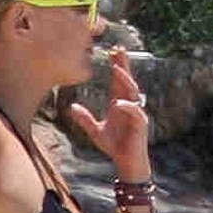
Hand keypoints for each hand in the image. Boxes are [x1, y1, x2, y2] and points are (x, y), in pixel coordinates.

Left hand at [68, 48, 151, 177]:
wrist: (126, 162)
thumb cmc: (115, 146)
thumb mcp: (95, 131)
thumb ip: (85, 119)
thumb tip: (72, 107)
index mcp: (119, 104)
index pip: (119, 81)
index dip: (117, 65)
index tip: (112, 51)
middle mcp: (129, 105)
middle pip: (128, 80)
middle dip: (123, 65)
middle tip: (118, 49)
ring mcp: (136, 114)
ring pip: (133, 92)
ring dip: (125, 80)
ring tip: (117, 69)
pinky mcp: (140, 124)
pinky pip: (135, 112)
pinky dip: (127, 106)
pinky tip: (118, 102)